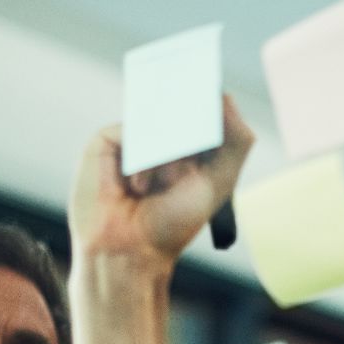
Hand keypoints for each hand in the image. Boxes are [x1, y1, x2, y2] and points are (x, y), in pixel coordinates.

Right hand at [69, 95, 254, 265]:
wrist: (130, 248)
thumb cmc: (174, 223)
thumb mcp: (218, 182)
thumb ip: (235, 141)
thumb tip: (226, 95)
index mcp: (191, 146)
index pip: (204, 108)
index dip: (210, 101)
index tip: (213, 95)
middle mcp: (161, 138)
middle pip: (181, 106)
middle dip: (189, 132)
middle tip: (188, 163)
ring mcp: (134, 137)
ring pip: (157, 120)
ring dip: (166, 157)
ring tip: (156, 190)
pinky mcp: (107, 141)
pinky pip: (131, 129)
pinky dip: (140, 159)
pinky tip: (134, 187)